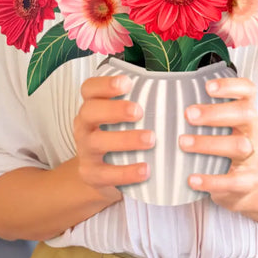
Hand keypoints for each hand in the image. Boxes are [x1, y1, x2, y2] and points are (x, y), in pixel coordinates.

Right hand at [73, 75, 154, 201]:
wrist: (100, 175)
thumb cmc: (118, 136)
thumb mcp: (122, 118)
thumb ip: (139, 103)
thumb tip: (173, 88)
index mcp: (92, 107)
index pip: (89, 89)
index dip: (105, 84)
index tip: (127, 82)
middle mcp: (84, 126)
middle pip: (89, 111)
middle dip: (114, 109)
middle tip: (139, 111)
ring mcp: (85, 151)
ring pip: (97, 142)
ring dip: (124, 139)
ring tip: (150, 139)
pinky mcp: (91, 175)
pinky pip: (105, 174)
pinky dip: (126, 172)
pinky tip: (146, 169)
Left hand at [179, 77, 257, 211]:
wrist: (244, 186)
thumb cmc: (223, 145)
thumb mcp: (221, 126)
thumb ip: (203, 111)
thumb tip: (166, 96)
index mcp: (246, 111)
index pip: (247, 90)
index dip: (231, 85)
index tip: (207, 86)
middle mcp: (254, 130)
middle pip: (245, 113)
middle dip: (215, 113)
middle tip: (188, 114)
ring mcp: (254, 156)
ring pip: (239, 145)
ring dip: (208, 143)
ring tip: (182, 142)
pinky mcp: (249, 180)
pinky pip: (233, 181)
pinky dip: (211, 180)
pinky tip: (191, 179)